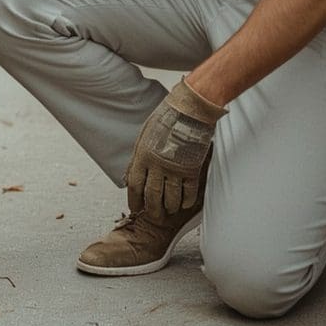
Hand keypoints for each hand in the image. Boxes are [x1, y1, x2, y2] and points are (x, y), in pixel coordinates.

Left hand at [125, 79, 226, 214]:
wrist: (190, 110)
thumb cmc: (167, 118)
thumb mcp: (145, 135)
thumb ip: (140, 155)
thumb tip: (134, 172)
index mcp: (142, 156)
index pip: (135, 187)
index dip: (135, 201)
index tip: (136, 208)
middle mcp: (157, 166)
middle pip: (152, 197)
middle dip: (152, 210)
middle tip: (154, 215)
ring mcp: (175, 169)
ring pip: (170, 198)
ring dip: (169, 208)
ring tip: (169, 211)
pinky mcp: (192, 169)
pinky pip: (189, 192)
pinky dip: (187, 201)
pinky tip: (185, 204)